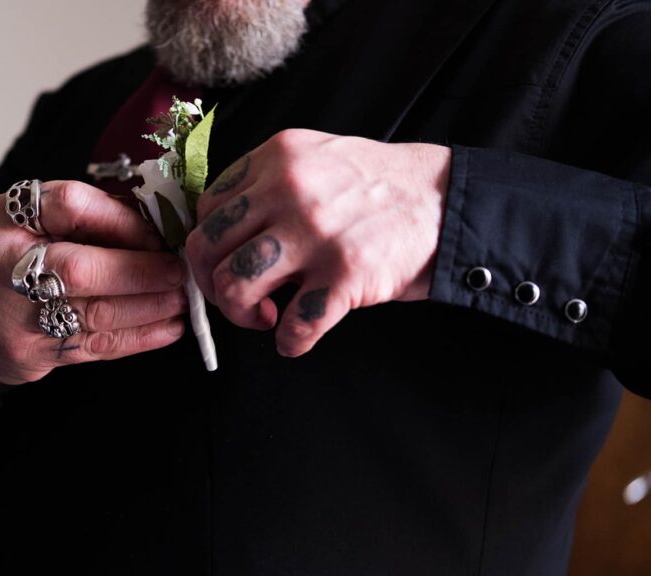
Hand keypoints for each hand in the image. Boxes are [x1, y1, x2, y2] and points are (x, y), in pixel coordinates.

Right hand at [0, 181, 188, 384]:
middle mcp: (1, 265)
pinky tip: (169, 327)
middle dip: (141, 271)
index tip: (159, 233)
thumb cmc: (14, 263)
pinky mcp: (32, 352)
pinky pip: (97, 345)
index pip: (72, 206)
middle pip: (81, 267)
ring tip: (182, 298)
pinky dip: (140, 336)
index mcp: (3, 218)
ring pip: (96, 311)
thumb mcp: (34, 223)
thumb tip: (159, 225)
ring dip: (150, 306)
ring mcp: (14, 314)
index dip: (125, 220)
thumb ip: (88, 218)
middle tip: (178, 271)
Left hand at [185, 129, 450, 357]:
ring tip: (266, 316)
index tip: (225, 265)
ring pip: (235, 284)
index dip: (209, 247)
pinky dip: (289, 342)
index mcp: (275, 158)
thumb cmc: (374, 186)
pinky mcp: (347, 274)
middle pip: (208, 248)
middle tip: (239, 299)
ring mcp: (316, 233)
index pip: (207, 209)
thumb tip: (223, 239)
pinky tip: (296, 339)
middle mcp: (288, 190)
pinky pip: (295, 324)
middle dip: (212, 286)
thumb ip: (266, 185)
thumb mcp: (314, 160)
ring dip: (241, 315)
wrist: (443, 198)